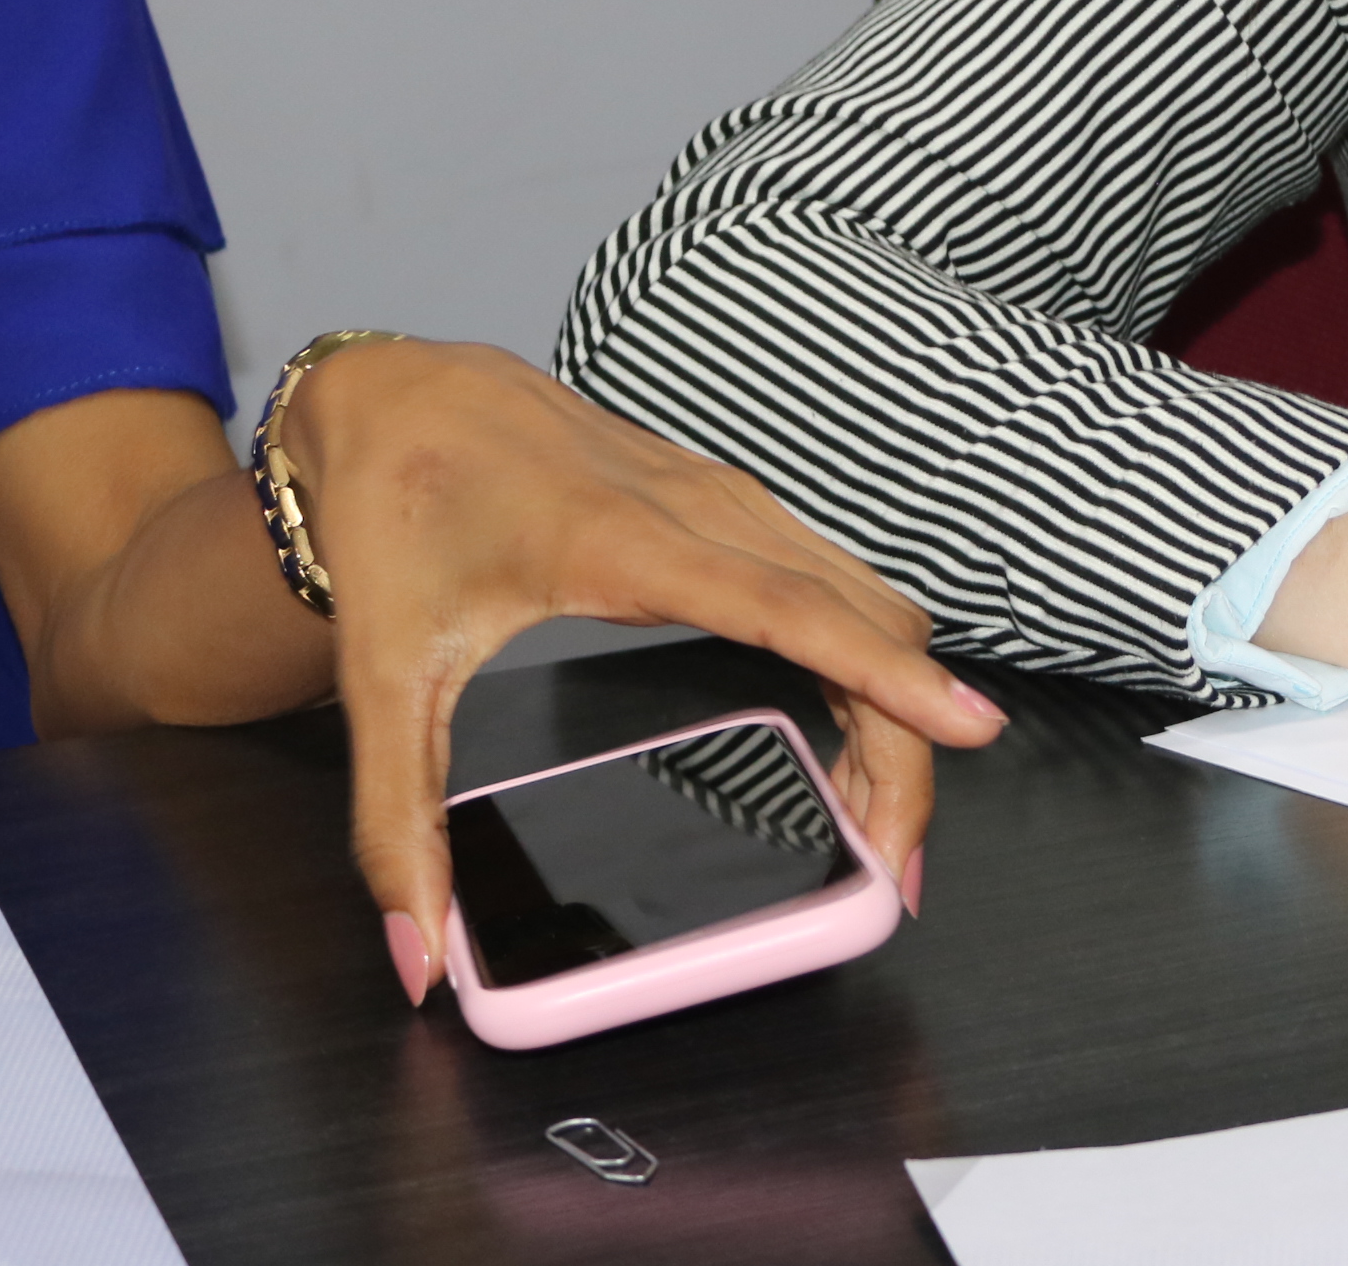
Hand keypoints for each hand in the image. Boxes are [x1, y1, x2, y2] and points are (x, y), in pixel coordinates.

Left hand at [278, 339, 1007, 1000]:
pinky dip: (871, 659)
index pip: (795, 614)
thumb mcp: (377, 672)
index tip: (970, 728)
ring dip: (896, 704)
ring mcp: (731, 500)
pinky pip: (839, 582)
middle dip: (907, 744)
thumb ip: (394, 822)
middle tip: (899, 869)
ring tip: (883, 818)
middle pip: (863, 625)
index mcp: (629, 542)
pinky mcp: (734, 507)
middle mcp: (705, 510)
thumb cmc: (397, 505)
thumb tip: (415, 954)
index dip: (889, 680)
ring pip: (868, 601)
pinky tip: (855, 724)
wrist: (400, 394)